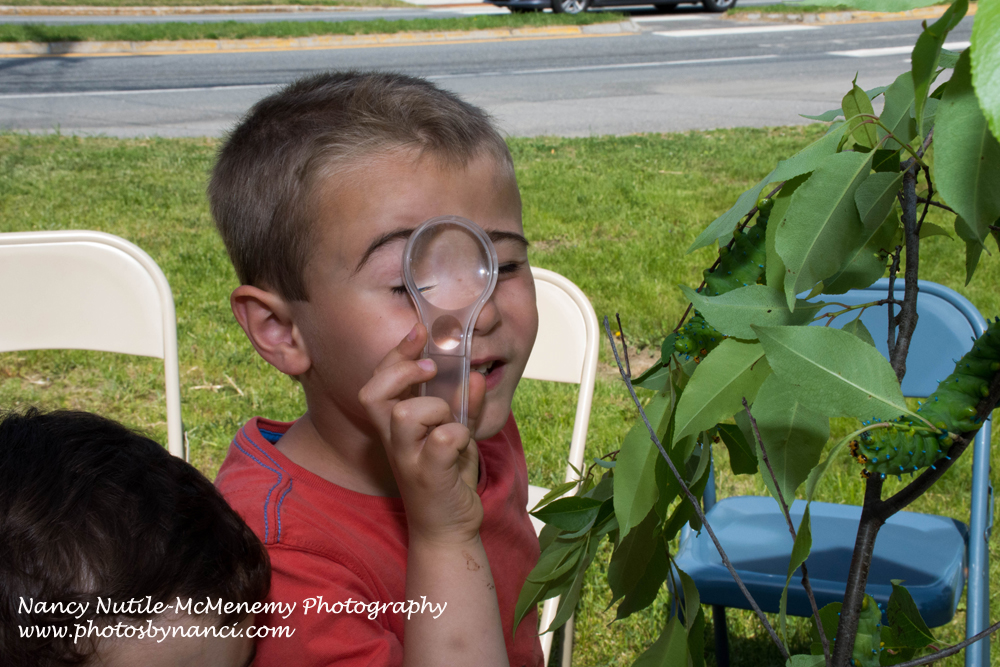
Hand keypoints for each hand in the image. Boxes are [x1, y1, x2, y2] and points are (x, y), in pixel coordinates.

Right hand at [358, 324, 486, 544]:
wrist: (449, 529)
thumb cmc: (448, 477)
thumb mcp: (456, 433)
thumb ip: (462, 405)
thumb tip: (474, 375)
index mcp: (395, 426)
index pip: (377, 381)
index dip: (395, 353)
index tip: (419, 330)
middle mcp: (394, 441)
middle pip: (373, 394)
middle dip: (402, 371)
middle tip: (431, 369)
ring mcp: (409, 460)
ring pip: (406, 415)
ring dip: (435, 408)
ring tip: (451, 421)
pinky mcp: (429, 478)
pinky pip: (441, 442)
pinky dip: (458, 434)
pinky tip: (464, 442)